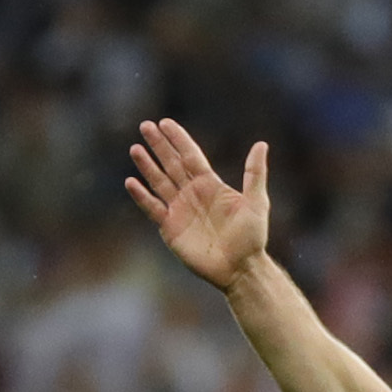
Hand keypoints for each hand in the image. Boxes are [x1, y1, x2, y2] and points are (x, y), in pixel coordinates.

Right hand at [125, 119, 270, 291]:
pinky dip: (141, 196)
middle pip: (172, 164)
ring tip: (135, 148)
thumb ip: (255, 174)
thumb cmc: (252, 238)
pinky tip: (131, 182)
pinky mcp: (170, 228)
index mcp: (210, 185)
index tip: (165, 123)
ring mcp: (179, 210)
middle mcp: (192, 194)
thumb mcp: (256, 203)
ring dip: (147, 166)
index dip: (178, 139)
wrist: (240, 269)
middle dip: (159, 145)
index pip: (190, 156)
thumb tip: (261, 144)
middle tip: (145, 126)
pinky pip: (152, 208)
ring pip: (159, 182)